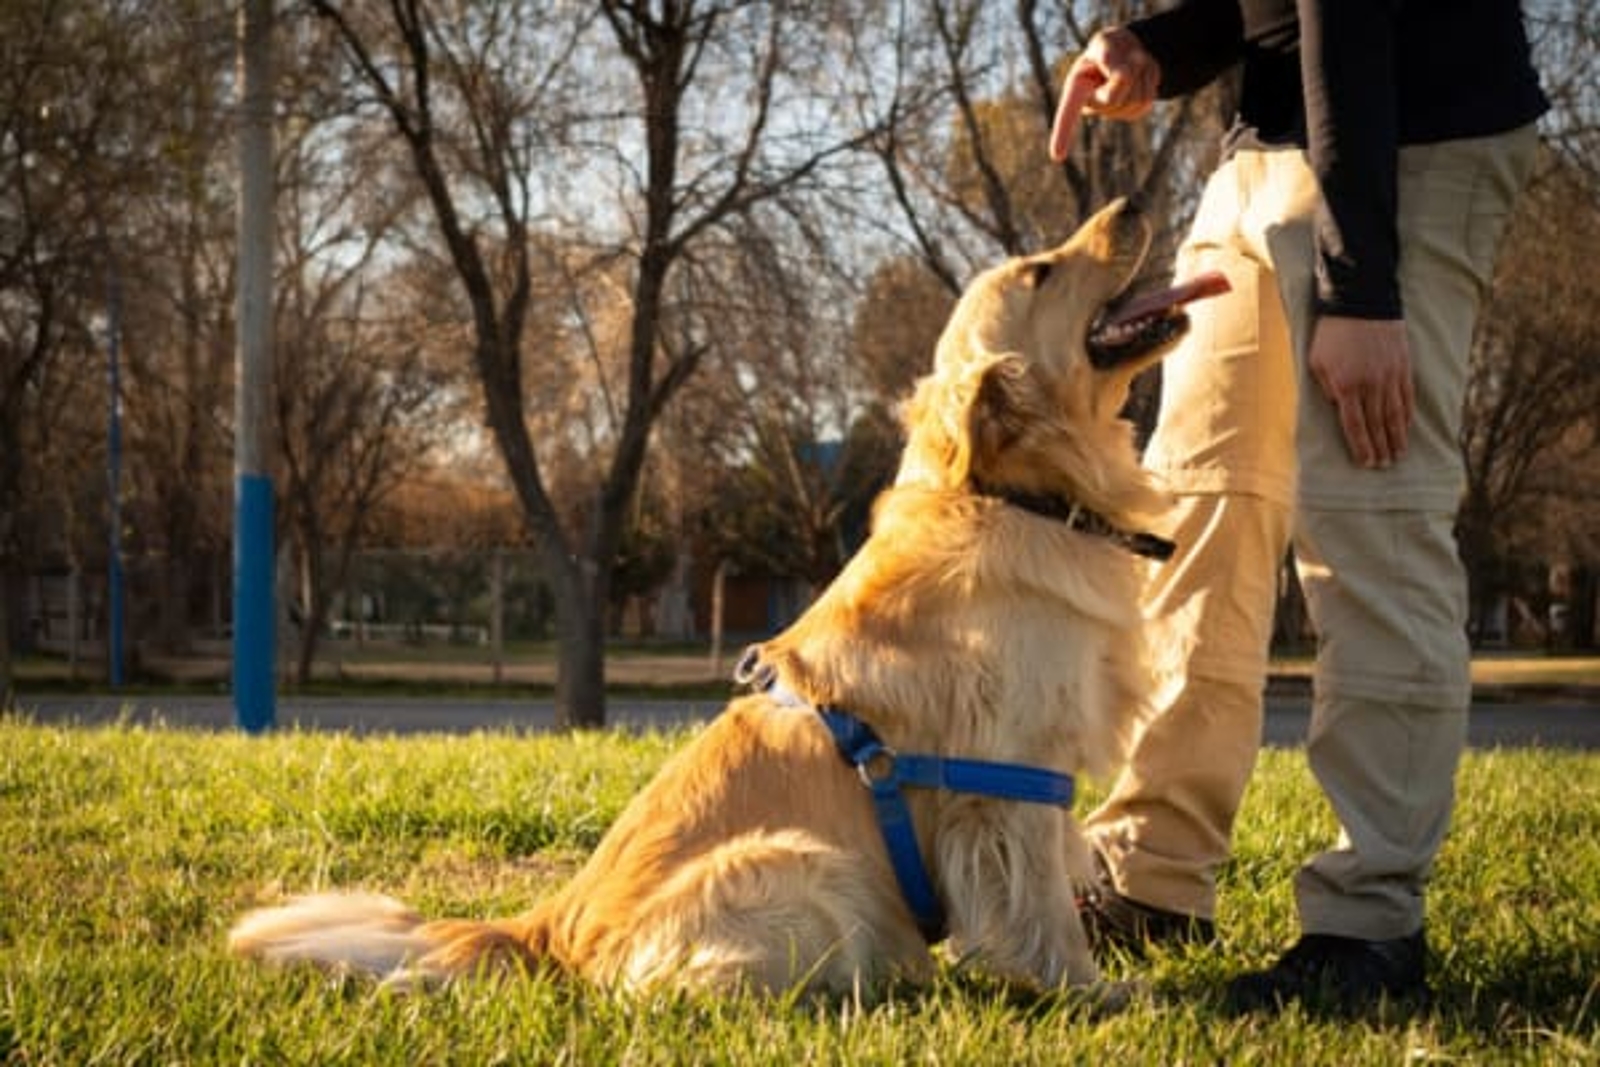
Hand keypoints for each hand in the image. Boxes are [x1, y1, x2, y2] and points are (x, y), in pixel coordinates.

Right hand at [1048, 28, 1159, 162]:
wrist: (1128, 51)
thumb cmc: (1110, 47)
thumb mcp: (1106, 43)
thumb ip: (1110, 57)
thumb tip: (1123, 76)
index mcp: (1077, 88)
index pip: (1068, 111)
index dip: (1062, 133)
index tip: (1057, 156)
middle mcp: (1091, 105)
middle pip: (1114, 98)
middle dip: (1127, 74)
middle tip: (1129, 57)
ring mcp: (1112, 112)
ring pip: (1135, 100)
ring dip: (1141, 73)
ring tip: (1134, 60)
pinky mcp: (1132, 112)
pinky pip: (1147, 101)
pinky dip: (1150, 79)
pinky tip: (1142, 74)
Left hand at [1308, 316, 1414, 468]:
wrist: (1362, 302)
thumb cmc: (1332, 334)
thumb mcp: (1317, 362)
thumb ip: (1326, 389)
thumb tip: (1339, 409)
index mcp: (1346, 386)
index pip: (1355, 426)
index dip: (1362, 447)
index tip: (1366, 463)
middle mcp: (1371, 385)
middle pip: (1377, 425)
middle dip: (1381, 448)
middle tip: (1384, 466)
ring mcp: (1390, 377)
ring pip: (1395, 414)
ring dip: (1397, 437)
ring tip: (1398, 454)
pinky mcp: (1403, 367)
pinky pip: (1407, 398)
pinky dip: (1406, 416)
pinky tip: (1406, 428)